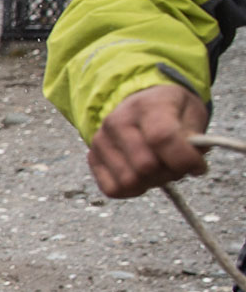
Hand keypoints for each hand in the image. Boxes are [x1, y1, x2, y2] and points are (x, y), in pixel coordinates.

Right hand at [89, 83, 210, 197]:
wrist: (142, 101)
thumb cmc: (171, 110)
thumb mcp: (192, 113)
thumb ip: (195, 139)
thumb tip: (192, 165)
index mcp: (147, 105)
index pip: (161, 138)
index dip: (184, 159)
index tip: (199, 167)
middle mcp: (117, 121)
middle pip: (145, 166)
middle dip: (169, 173)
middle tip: (178, 166)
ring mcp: (101, 141)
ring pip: (129, 181)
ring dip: (151, 183)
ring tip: (160, 170)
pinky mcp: (93, 158)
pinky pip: (113, 189)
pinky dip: (132, 190)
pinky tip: (143, 178)